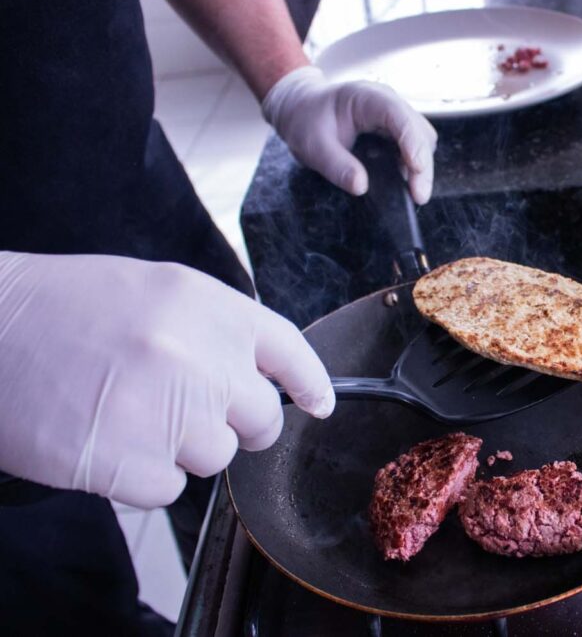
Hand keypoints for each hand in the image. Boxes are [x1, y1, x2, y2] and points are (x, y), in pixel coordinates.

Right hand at [0, 252, 334, 507]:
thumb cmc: (61, 310)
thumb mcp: (154, 293)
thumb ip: (214, 329)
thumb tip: (263, 373)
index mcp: (210, 307)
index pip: (288, 351)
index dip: (310, 383)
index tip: (320, 405)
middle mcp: (200, 356)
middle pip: (261, 418)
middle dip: (234, 424)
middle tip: (185, 411)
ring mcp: (169, 411)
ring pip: (217, 456)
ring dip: (180, 447)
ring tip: (126, 413)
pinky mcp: (131, 461)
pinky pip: (168, 486)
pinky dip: (140, 475)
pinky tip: (105, 439)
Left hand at [262, 66, 437, 203]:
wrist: (302, 110)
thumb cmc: (307, 121)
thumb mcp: (313, 146)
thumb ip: (336, 165)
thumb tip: (361, 187)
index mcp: (368, 98)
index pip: (399, 116)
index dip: (413, 142)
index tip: (416, 169)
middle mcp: (388, 104)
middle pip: (419, 131)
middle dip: (422, 164)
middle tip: (418, 196)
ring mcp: (394, 117)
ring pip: (422, 141)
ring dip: (421, 167)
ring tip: (414, 193)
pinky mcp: (395, 131)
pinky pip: (414, 148)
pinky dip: (413, 167)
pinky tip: (406, 184)